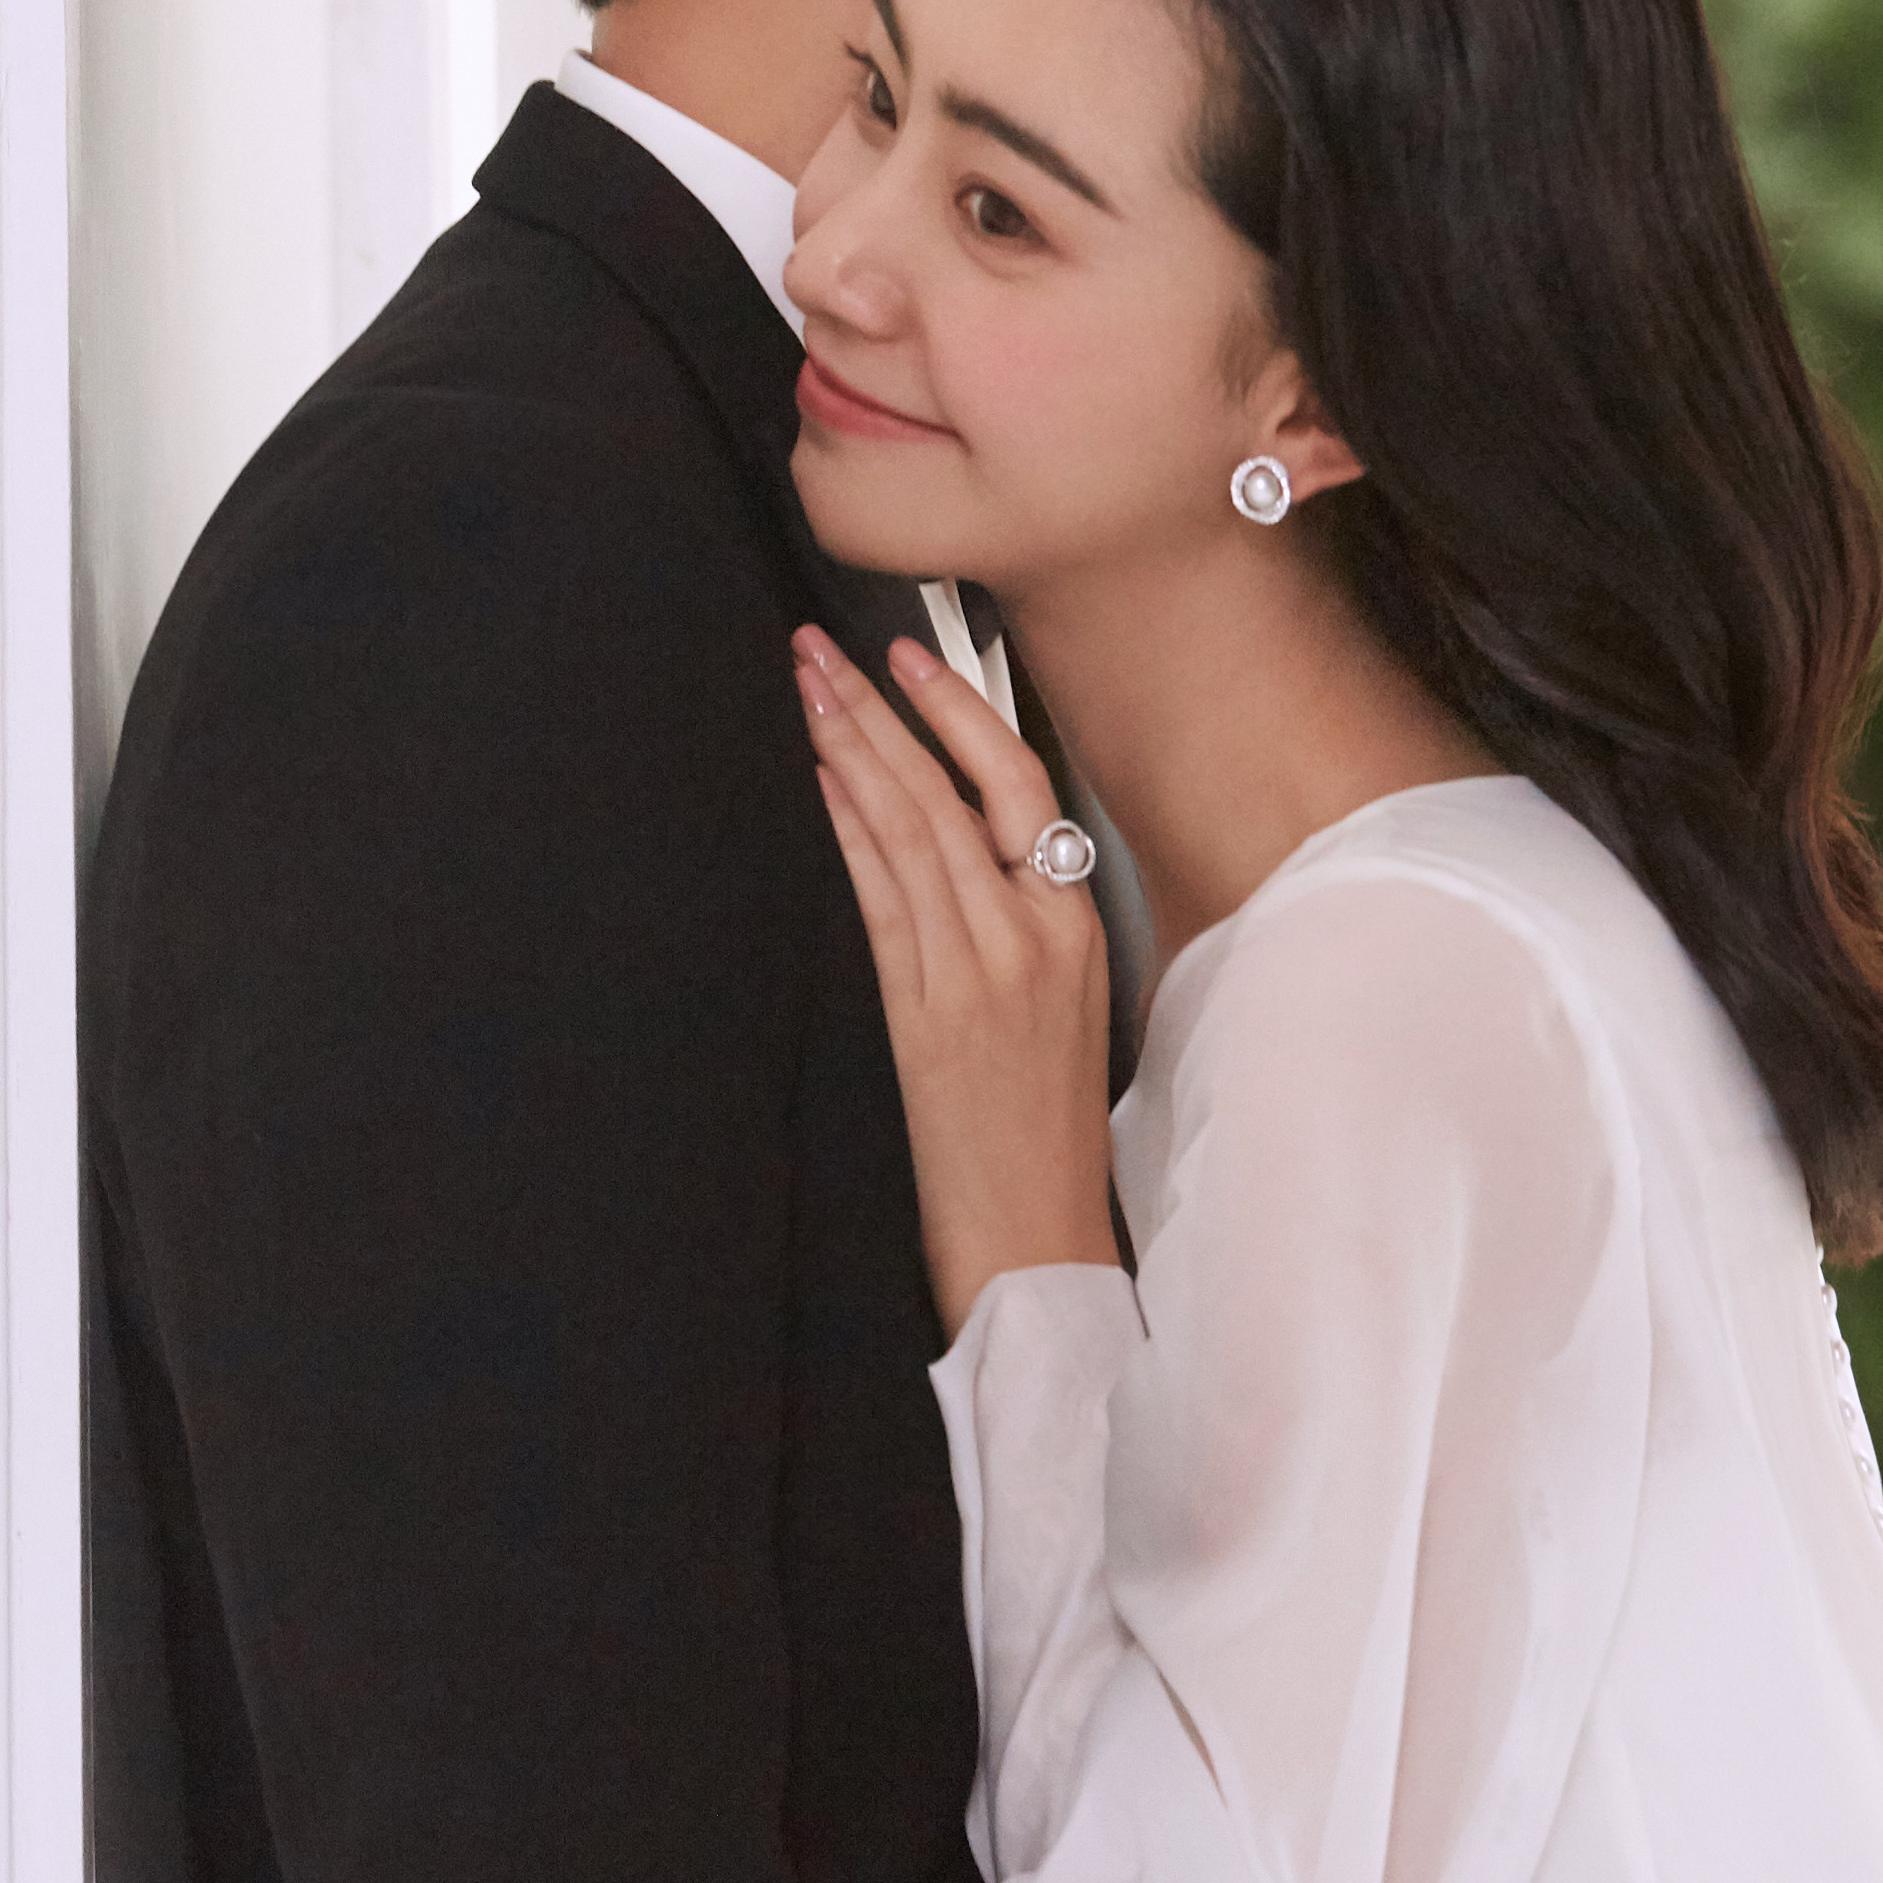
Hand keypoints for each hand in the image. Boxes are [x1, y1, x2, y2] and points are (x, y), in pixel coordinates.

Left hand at [792, 625, 1120, 1342]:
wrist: (1033, 1229)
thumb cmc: (1049, 1124)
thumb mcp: (1068, 1000)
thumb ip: (1027, 914)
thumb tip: (962, 832)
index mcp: (1076, 924)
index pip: (1021, 784)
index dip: (961, 712)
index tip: (909, 658)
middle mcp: (1031, 936)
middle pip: (947, 794)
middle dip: (876, 712)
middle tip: (819, 652)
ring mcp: (977, 972)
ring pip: (909, 833)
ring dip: (849, 752)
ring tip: (806, 694)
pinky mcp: (925, 1014)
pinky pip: (882, 899)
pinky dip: (848, 830)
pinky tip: (819, 782)